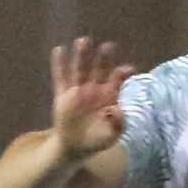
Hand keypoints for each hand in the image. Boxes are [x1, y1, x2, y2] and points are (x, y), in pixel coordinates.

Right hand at [49, 36, 135, 159]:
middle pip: (99, 70)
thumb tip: (117, 109)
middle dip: (103, 59)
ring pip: (80, 70)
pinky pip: (60, 77)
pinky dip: (59, 64)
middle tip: (109, 46)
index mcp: (107, 96)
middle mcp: (93, 89)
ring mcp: (77, 90)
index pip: (116, 81)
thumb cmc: (97, 139)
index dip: (122, 75)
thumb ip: (118, 124)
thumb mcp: (111, 135)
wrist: (75, 147)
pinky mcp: (62, 95)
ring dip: (81, 56)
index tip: (129, 69)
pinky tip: (59, 50)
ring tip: (83, 41)